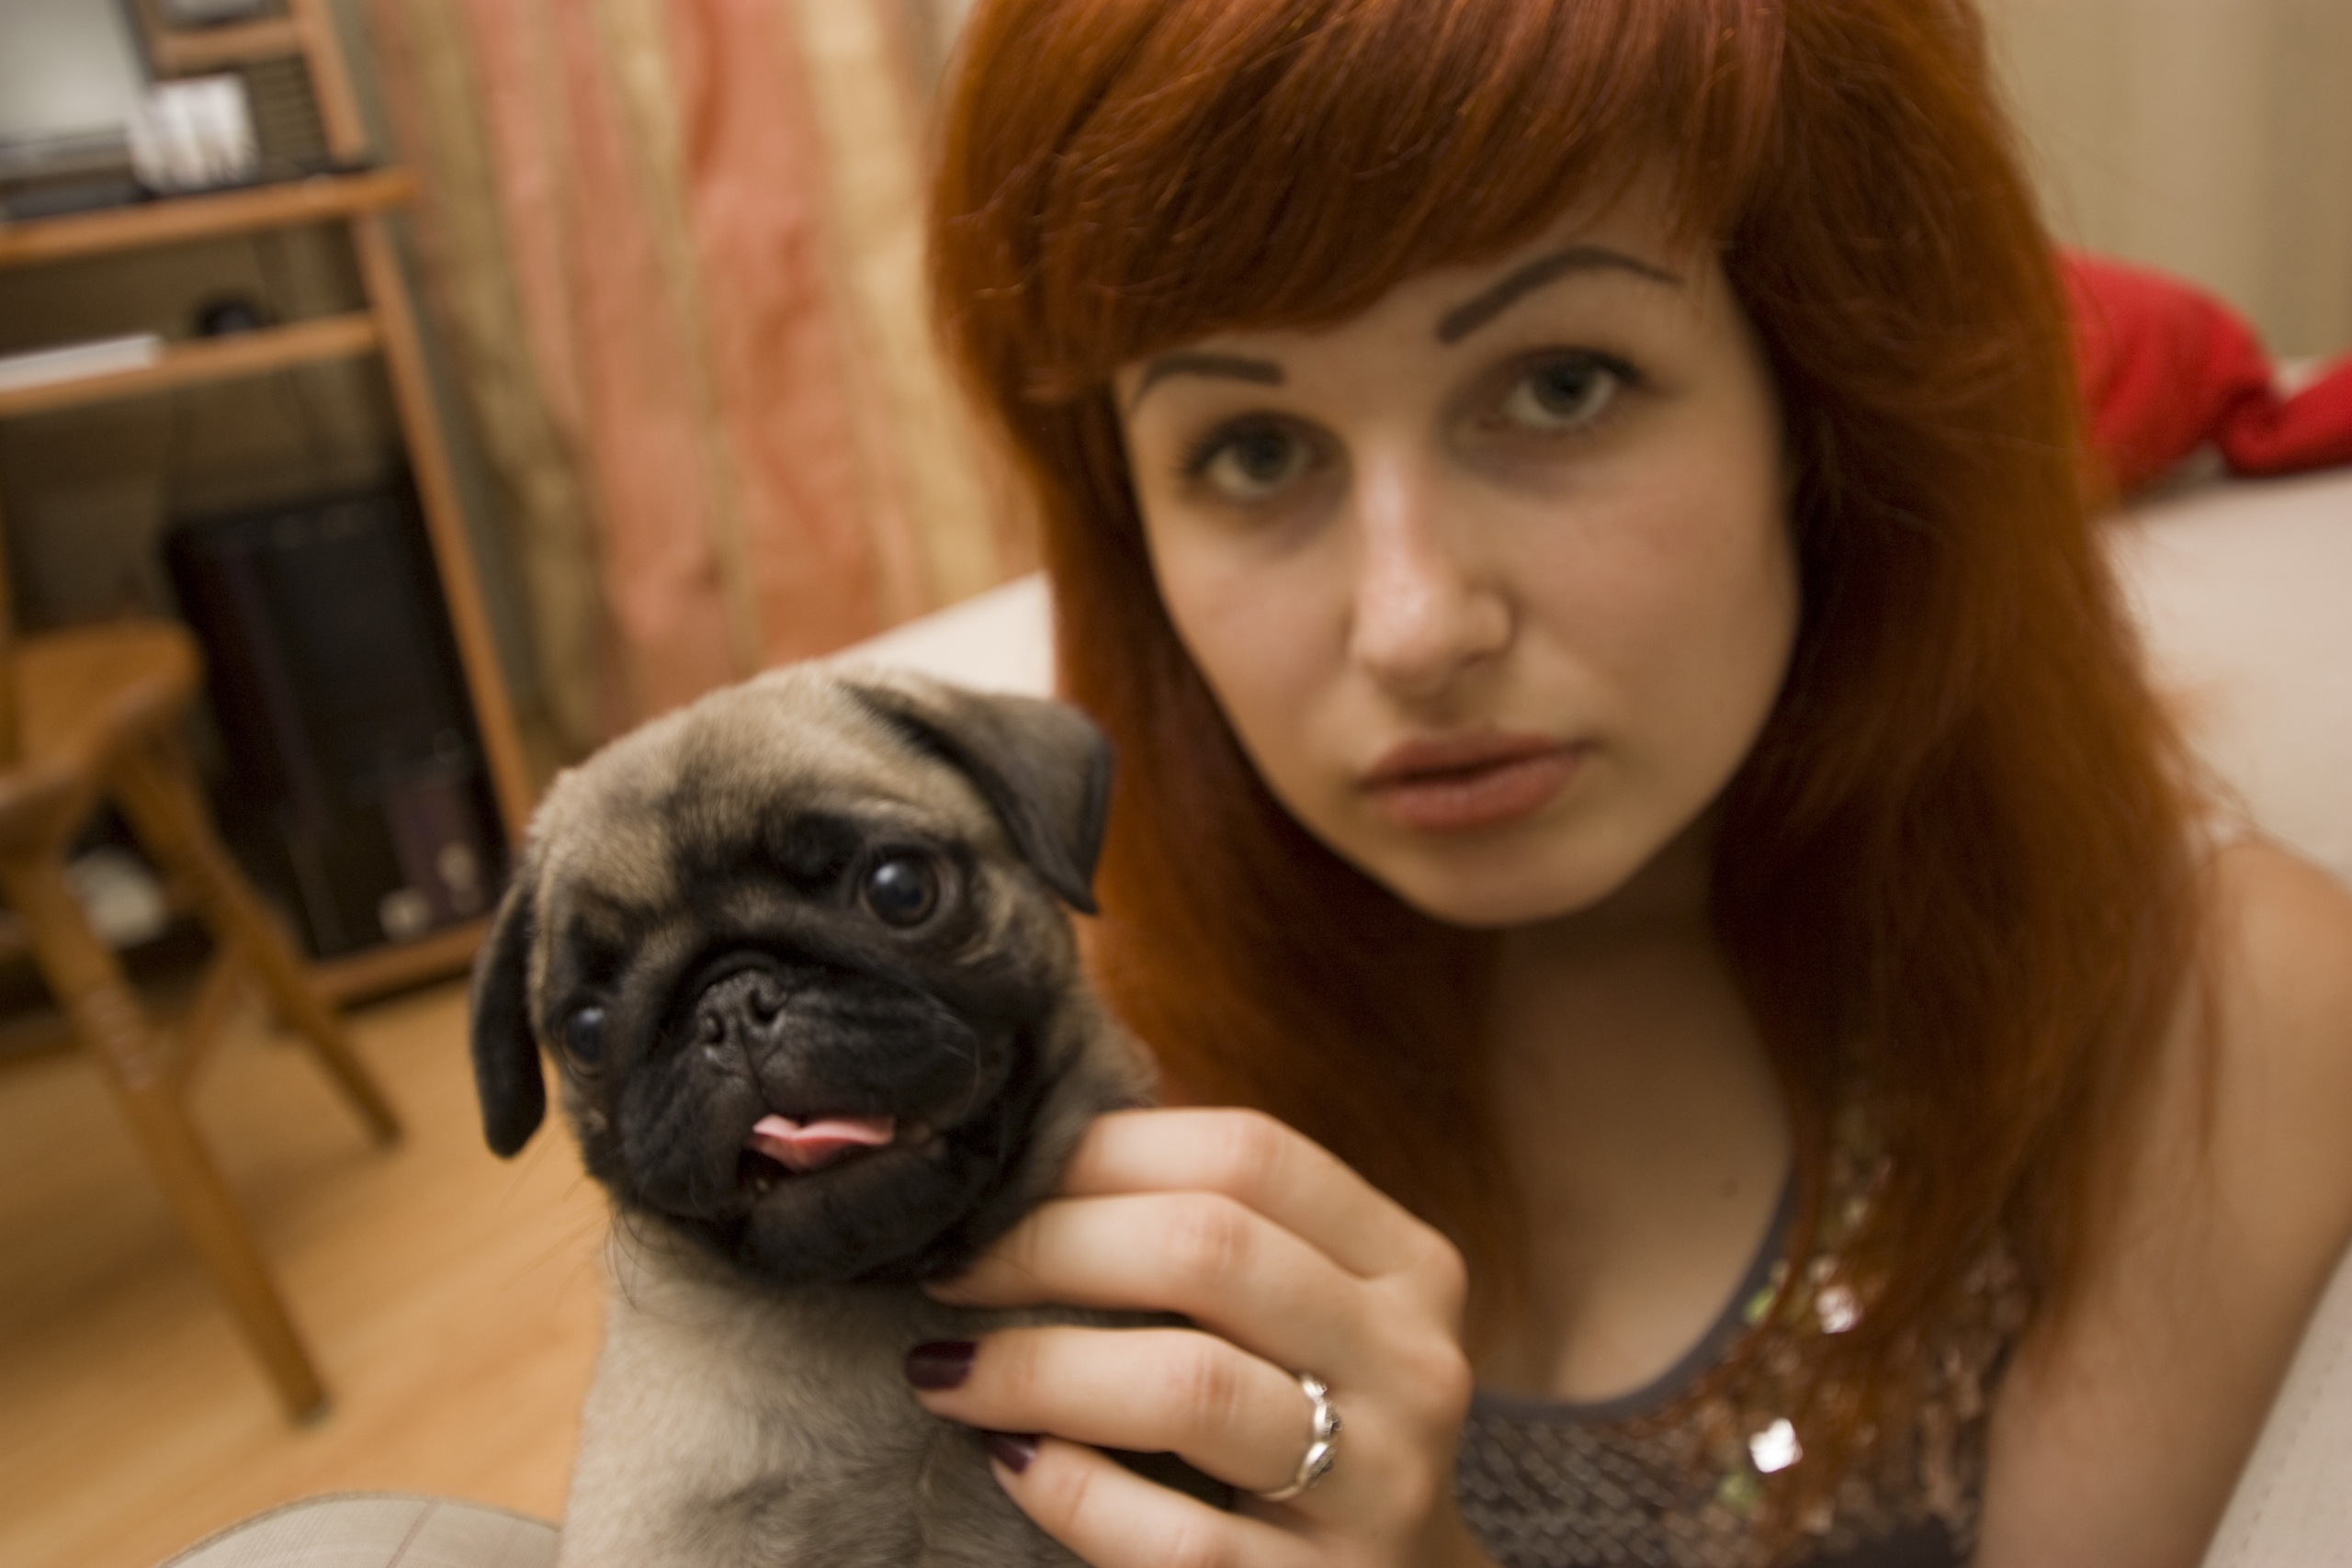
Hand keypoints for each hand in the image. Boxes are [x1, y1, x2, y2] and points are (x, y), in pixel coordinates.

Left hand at [907, 1108, 1494, 1567]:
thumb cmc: (1305, 1431)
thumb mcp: (1295, 1319)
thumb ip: (1200, 1235)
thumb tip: (1018, 1152)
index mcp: (1407, 1266)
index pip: (1248, 1154)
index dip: (1100, 1153)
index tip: (995, 1180)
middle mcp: (1412, 1364)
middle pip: (1210, 1249)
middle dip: (1048, 1247)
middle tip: (945, 1271)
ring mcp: (1380, 1487)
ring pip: (1191, 1386)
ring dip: (1037, 1366)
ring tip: (944, 1368)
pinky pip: (1177, 1538)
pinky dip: (1073, 1490)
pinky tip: (1009, 1462)